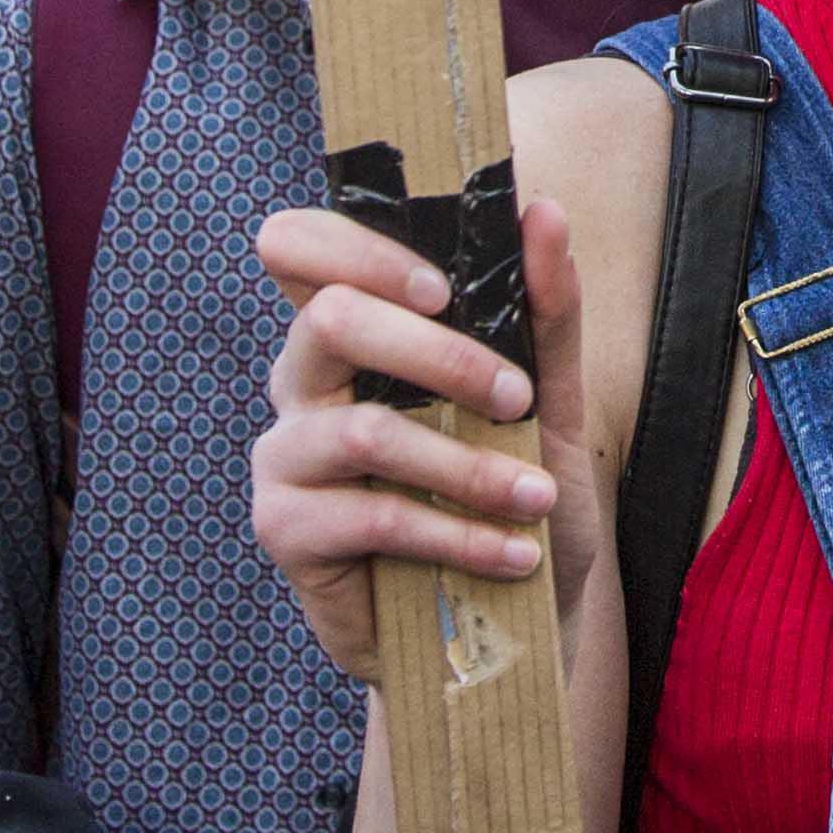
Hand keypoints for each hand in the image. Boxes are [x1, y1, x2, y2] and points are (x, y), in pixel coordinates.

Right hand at [253, 189, 600, 683]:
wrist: (511, 621)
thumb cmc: (516, 500)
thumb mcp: (548, 406)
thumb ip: (544, 313)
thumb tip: (541, 211)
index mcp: (351, 331)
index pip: (300, 247)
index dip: (359, 248)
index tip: (446, 287)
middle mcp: (302, 381)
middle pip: (329, 318)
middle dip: (438, 353)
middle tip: (514, 396)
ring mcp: (284, 455)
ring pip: (364, 430)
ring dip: (468, 467)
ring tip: (535, 499)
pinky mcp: (285, 530)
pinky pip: (370, 516)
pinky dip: (458, 535)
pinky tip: (512, 554)